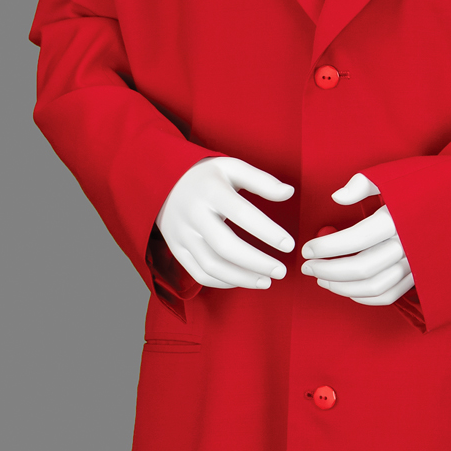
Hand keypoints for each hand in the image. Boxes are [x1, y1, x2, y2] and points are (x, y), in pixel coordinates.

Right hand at [156, 157, 294, 288]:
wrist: (162, 181)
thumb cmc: (206, 176)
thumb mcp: (232, 167)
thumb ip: (261, 180)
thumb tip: (289, 192)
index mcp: (210, 190)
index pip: (241, 213)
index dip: (267, 231)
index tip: (289, 245)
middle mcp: (192, 213)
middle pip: (226, 246)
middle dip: (257, 262)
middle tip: (281, 271)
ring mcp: (181, 234)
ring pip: (212, 265)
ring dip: (242, 278)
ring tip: (267, 281)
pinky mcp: (176, 249)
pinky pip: (200, 274)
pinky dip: (224, 282)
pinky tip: (244, 280)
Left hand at [299, 174, 413, 305]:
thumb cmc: (425, 184)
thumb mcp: (394, 174)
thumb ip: (362, 184)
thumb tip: (336, 198)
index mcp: (398, 219)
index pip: (354, 239)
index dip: (326, 247)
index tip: (307, 249)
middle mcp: (408, 245)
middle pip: (361, 268)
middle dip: (327, 270)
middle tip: (307, 267)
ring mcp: (415, 264)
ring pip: (373, 286)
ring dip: (342, 287)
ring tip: (321, 279)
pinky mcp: (419, 277)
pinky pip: (389, 296)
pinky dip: (364, 297)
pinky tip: (345, 288)